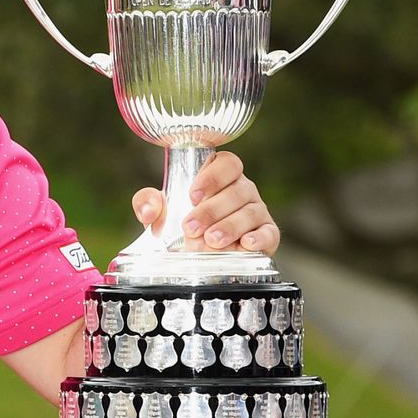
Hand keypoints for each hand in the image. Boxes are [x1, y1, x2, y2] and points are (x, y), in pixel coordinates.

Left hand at [130, 151, 279, 254]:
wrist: (200, 255)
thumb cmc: (184, 224)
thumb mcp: (161, 212)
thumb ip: (147, 202)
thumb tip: (148, 210)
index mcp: (221, 176)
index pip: (228, 163)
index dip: (212, 176)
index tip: (193, 195)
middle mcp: (243, 190)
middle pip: (236, 190)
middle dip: (212, 210)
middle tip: (190, 228)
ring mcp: (257, 211)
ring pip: (250, 212)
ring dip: (230, 226)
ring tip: (211, 240)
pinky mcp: (267, 235)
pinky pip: (270, 233)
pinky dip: (260, 238)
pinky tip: (246, 244)